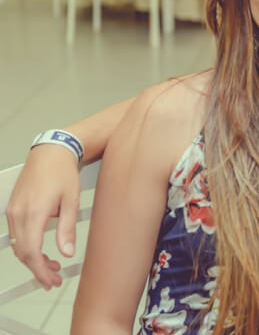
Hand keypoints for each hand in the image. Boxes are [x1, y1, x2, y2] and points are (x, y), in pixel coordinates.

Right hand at [6, 145, 80, 288]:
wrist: (51, 153)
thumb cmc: (62, 173)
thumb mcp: (71, 202)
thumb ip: (67, 229)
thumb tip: (67, 251)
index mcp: (33, 213)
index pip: (31, 253)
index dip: (40, 271)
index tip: (52, 280)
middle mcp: (18, 213)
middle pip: (22, 252)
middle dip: (37, 269)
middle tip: (54, 278)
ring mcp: (13, 210)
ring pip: (18, 244)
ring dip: (32, 258)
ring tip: (51, 265)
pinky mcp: (13, 207)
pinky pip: (16, 233)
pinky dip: (27, 245)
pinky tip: (40, 249)